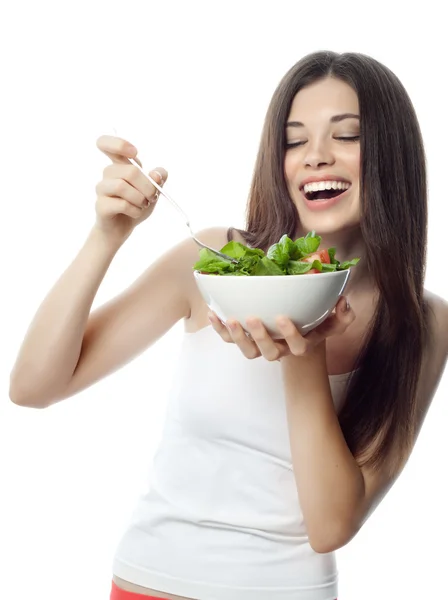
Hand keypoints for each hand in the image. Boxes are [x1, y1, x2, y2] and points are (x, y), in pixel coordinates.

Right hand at [95, 135, 167, 243]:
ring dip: (140, 199)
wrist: (122, 228)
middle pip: (130, 171)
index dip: (119, 144)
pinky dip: (135, 210)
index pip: (105, 143)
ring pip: (122, 186)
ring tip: (143, 205)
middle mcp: (107, 174)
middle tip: (152, 197)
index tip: (135, 153)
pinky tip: (135, 213)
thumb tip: (156, 174)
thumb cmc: (136, 204)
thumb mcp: (153, 190)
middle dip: (148, 186)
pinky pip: (121, 204)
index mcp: (119, 165)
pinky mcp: (100, 205)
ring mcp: (102, 189)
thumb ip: (158, 178)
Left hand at [208, 296, 354, 360]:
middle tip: (252, 318)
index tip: (283, 318)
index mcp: (300, 345)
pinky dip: (220, 329)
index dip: (290, 335)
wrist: (299, 330)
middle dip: (260, 337)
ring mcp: (260, 347)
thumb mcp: (333, 319)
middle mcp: (279, 349)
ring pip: (247, 351)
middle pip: (269, 352)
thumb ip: (343, 314)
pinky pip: (229, 339)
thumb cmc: (316, 322)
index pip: (298, 347)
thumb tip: (343, 303)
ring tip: (230, 319)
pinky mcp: (245, 340)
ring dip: (236, 336)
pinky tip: (213, 313)